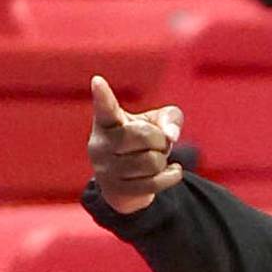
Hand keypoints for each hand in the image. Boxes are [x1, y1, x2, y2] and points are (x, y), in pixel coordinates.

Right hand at [87, 75, 184, 213]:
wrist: (129, 182)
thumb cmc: (143, 143)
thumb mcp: (156, 123)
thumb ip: (170, 118)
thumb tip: (171, 135)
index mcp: (106, 121)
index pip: (105, 108)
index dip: (102, 95)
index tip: (98, 81)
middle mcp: (99, 143)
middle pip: (144, 136)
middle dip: (160, 140)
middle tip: (156, 143)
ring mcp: (105, 169)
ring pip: (152, 162)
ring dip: (163, 160)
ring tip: (156, 158)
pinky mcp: (117, 190)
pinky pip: (155, 183)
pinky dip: (172, 176)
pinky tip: (173, 171)